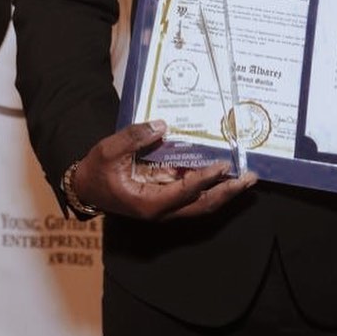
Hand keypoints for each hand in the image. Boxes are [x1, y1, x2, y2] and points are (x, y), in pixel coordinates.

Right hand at [70, 120, 256, 219]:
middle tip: (250, 178)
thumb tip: (162, 126)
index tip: (224, 165)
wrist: (86, 186)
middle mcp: (162, 209)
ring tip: (246, 176)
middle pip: (202, 205)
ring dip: (225, 190)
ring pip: (202, 202)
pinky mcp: (167, 196)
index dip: (205, 179)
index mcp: (148, 203)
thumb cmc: (97, 170)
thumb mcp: (110, 150)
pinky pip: (194, 192)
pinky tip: (224, 170)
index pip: (185, 192)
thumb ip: (135, 137)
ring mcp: (166, 204)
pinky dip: (211, 184)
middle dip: (228, 192)